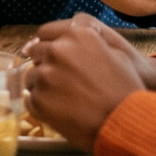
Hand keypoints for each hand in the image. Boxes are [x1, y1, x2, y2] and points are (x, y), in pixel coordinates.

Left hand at [22, 14, 155, 152]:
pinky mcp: (38, 99)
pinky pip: (30, 99)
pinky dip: (41, 105)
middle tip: (60, 80)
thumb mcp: (116, 54)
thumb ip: (89, 41)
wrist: (125, 122)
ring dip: (42, 84)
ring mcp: (45, 75)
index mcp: (77, 34)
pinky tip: (59, 111)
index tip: (51, 55)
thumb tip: (66, 41)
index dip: (48, 44)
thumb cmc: (125, 89)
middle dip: (45, 63)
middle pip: (36, 52)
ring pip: (31, 76)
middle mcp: (57, 50)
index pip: (45, 33)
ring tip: (62, 98)